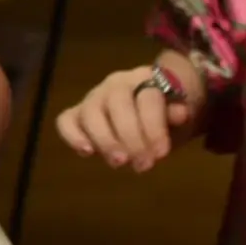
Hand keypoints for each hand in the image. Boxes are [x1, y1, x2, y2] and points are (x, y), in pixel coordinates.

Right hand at [56, 61, 197, 171]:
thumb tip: (180, 113)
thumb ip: (177, 116)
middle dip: (130, 136)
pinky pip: (65, 120)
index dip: (154, 126)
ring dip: (104, 140)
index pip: (147, 97)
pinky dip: (72, 136)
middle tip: (142, 164)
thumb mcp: (178, 118)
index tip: (161, 155)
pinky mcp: (76, 113)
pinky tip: (86, 153)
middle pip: (117, 103)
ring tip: (119, 162)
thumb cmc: (165, 117)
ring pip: (90, 112)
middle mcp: (115, 84)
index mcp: (145, 79)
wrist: (148, 114)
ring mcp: (93, 97)